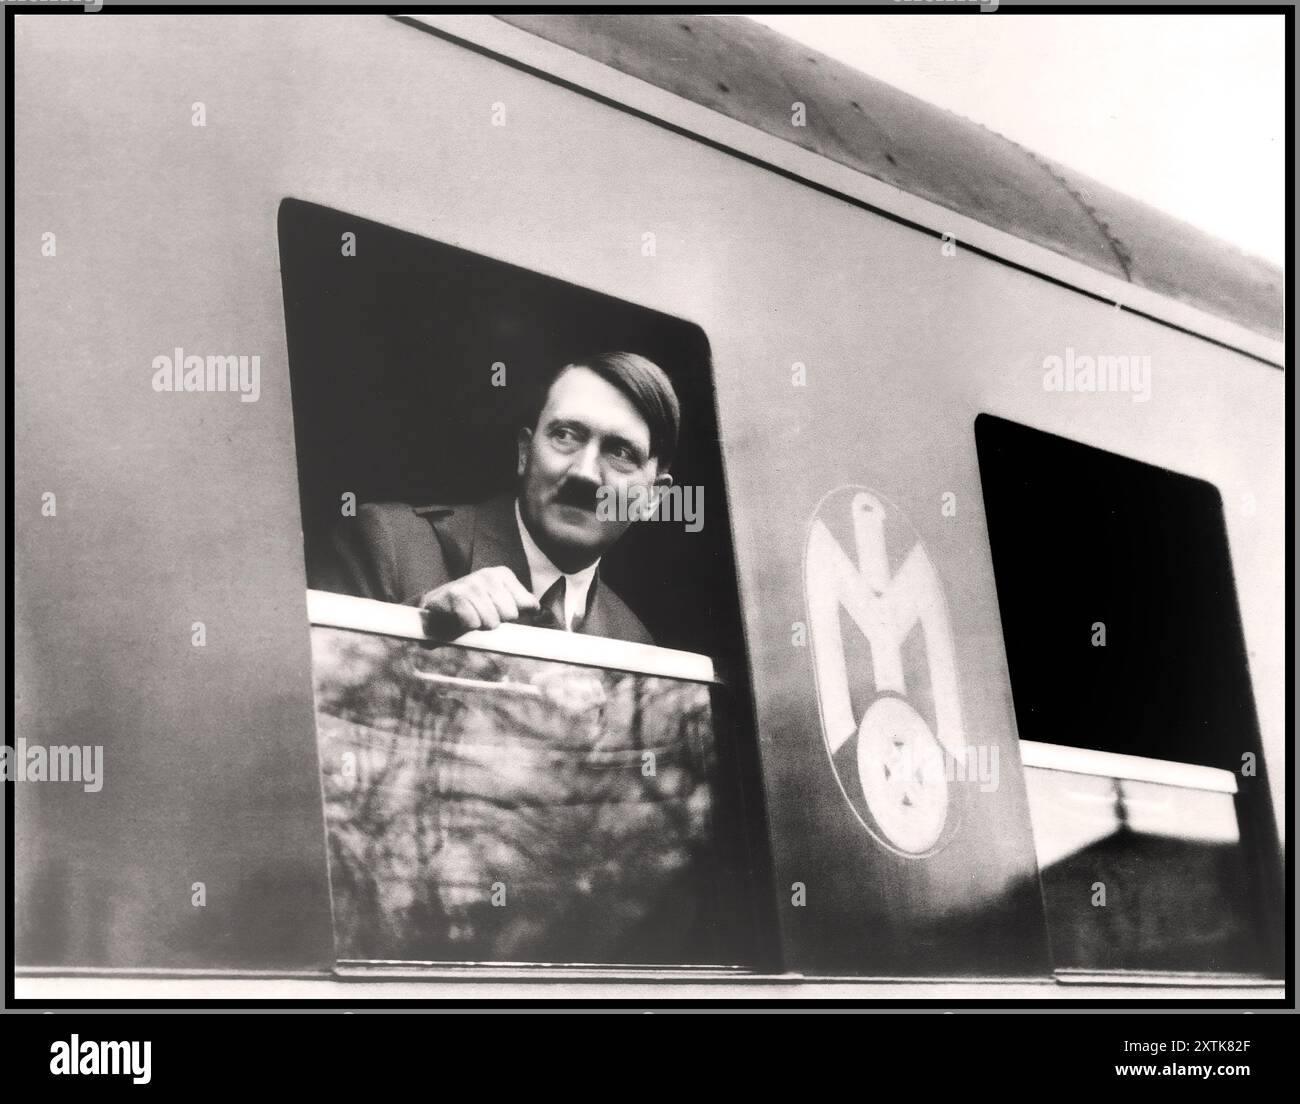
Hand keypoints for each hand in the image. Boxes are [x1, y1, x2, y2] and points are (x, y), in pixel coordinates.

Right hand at [419, 567, 538, 634]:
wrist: (435, 609)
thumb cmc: (472, 609)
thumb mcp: (501, 603)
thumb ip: (523, 606)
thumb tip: (539, 610)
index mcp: (503, 574)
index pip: (527, 605)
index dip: (513, 616)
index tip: (497, 611)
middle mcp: (488, 574)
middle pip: (510, 614)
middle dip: (496, 621)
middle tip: (480, 615)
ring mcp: (471, 582)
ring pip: (492, 621)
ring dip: (480, 625)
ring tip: (470, 617)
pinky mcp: (454, 595)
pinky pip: (473, 622)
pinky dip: (466, 626)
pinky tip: (458, 618)